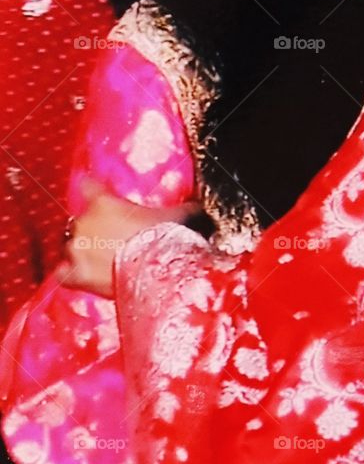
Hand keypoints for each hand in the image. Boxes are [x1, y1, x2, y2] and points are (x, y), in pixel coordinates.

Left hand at [59, 180, 201, 296]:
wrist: (160, 273)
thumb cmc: (167, 242)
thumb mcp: (179, 218)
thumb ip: (185, 208)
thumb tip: (200, 207)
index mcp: (104, 202)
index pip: (87, 185)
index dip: (90, 189)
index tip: (93, 192)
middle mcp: (85, 221)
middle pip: (80, 220)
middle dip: (93, 230)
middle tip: (113, 241)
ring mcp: (77, 248)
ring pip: (70, 247)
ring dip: (83, 253)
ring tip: (102, 263)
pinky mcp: (76, 274)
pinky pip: (63, 274)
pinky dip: (69, 276)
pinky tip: (78, 278)